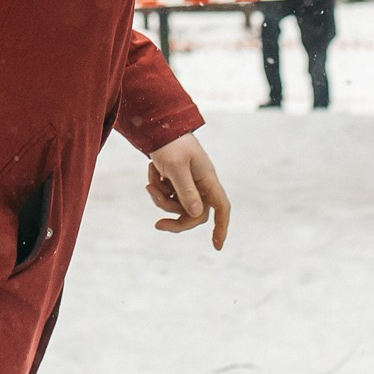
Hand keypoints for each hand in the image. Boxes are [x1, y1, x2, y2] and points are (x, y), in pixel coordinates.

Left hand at [146, 132, 229, 250]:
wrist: (156, 126)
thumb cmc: (170, 143)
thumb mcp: (176, 166)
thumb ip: (186, 190)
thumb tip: (197, 215)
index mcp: (207, 179)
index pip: (221, 207)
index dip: (222, 227)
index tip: (217, 246)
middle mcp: (201, 183)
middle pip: (194, 214)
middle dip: (175, 218)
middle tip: (157, 225)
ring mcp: (188, 183)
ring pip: (177, 206)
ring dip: (161, 199)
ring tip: (151, 182)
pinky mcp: (175, 181)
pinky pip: (167, 196)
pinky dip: (157, 188)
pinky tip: (152, 171)